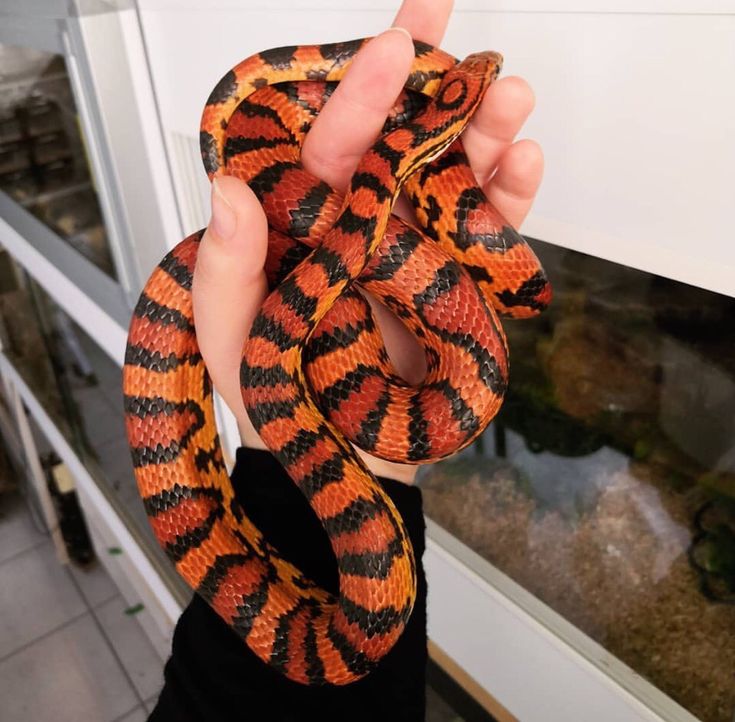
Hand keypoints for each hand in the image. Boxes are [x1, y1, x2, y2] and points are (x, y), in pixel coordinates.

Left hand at [192, 0, 543, 482]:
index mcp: (307, 225)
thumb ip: (228, 269)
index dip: (359, 94)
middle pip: (400, 144)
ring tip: (511, 102)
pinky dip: (510, 200)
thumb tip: (230, 192)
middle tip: (458, 41)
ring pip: (453, 178)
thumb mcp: (234, 339)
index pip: (330, 147)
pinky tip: (525, 164)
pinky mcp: (455, 282)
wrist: (339, 453)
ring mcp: (413, 250)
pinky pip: (485, 234)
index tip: (392, 47)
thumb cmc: (278, 396)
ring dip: (483, 137)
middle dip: (430, 87)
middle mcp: (363, 224)